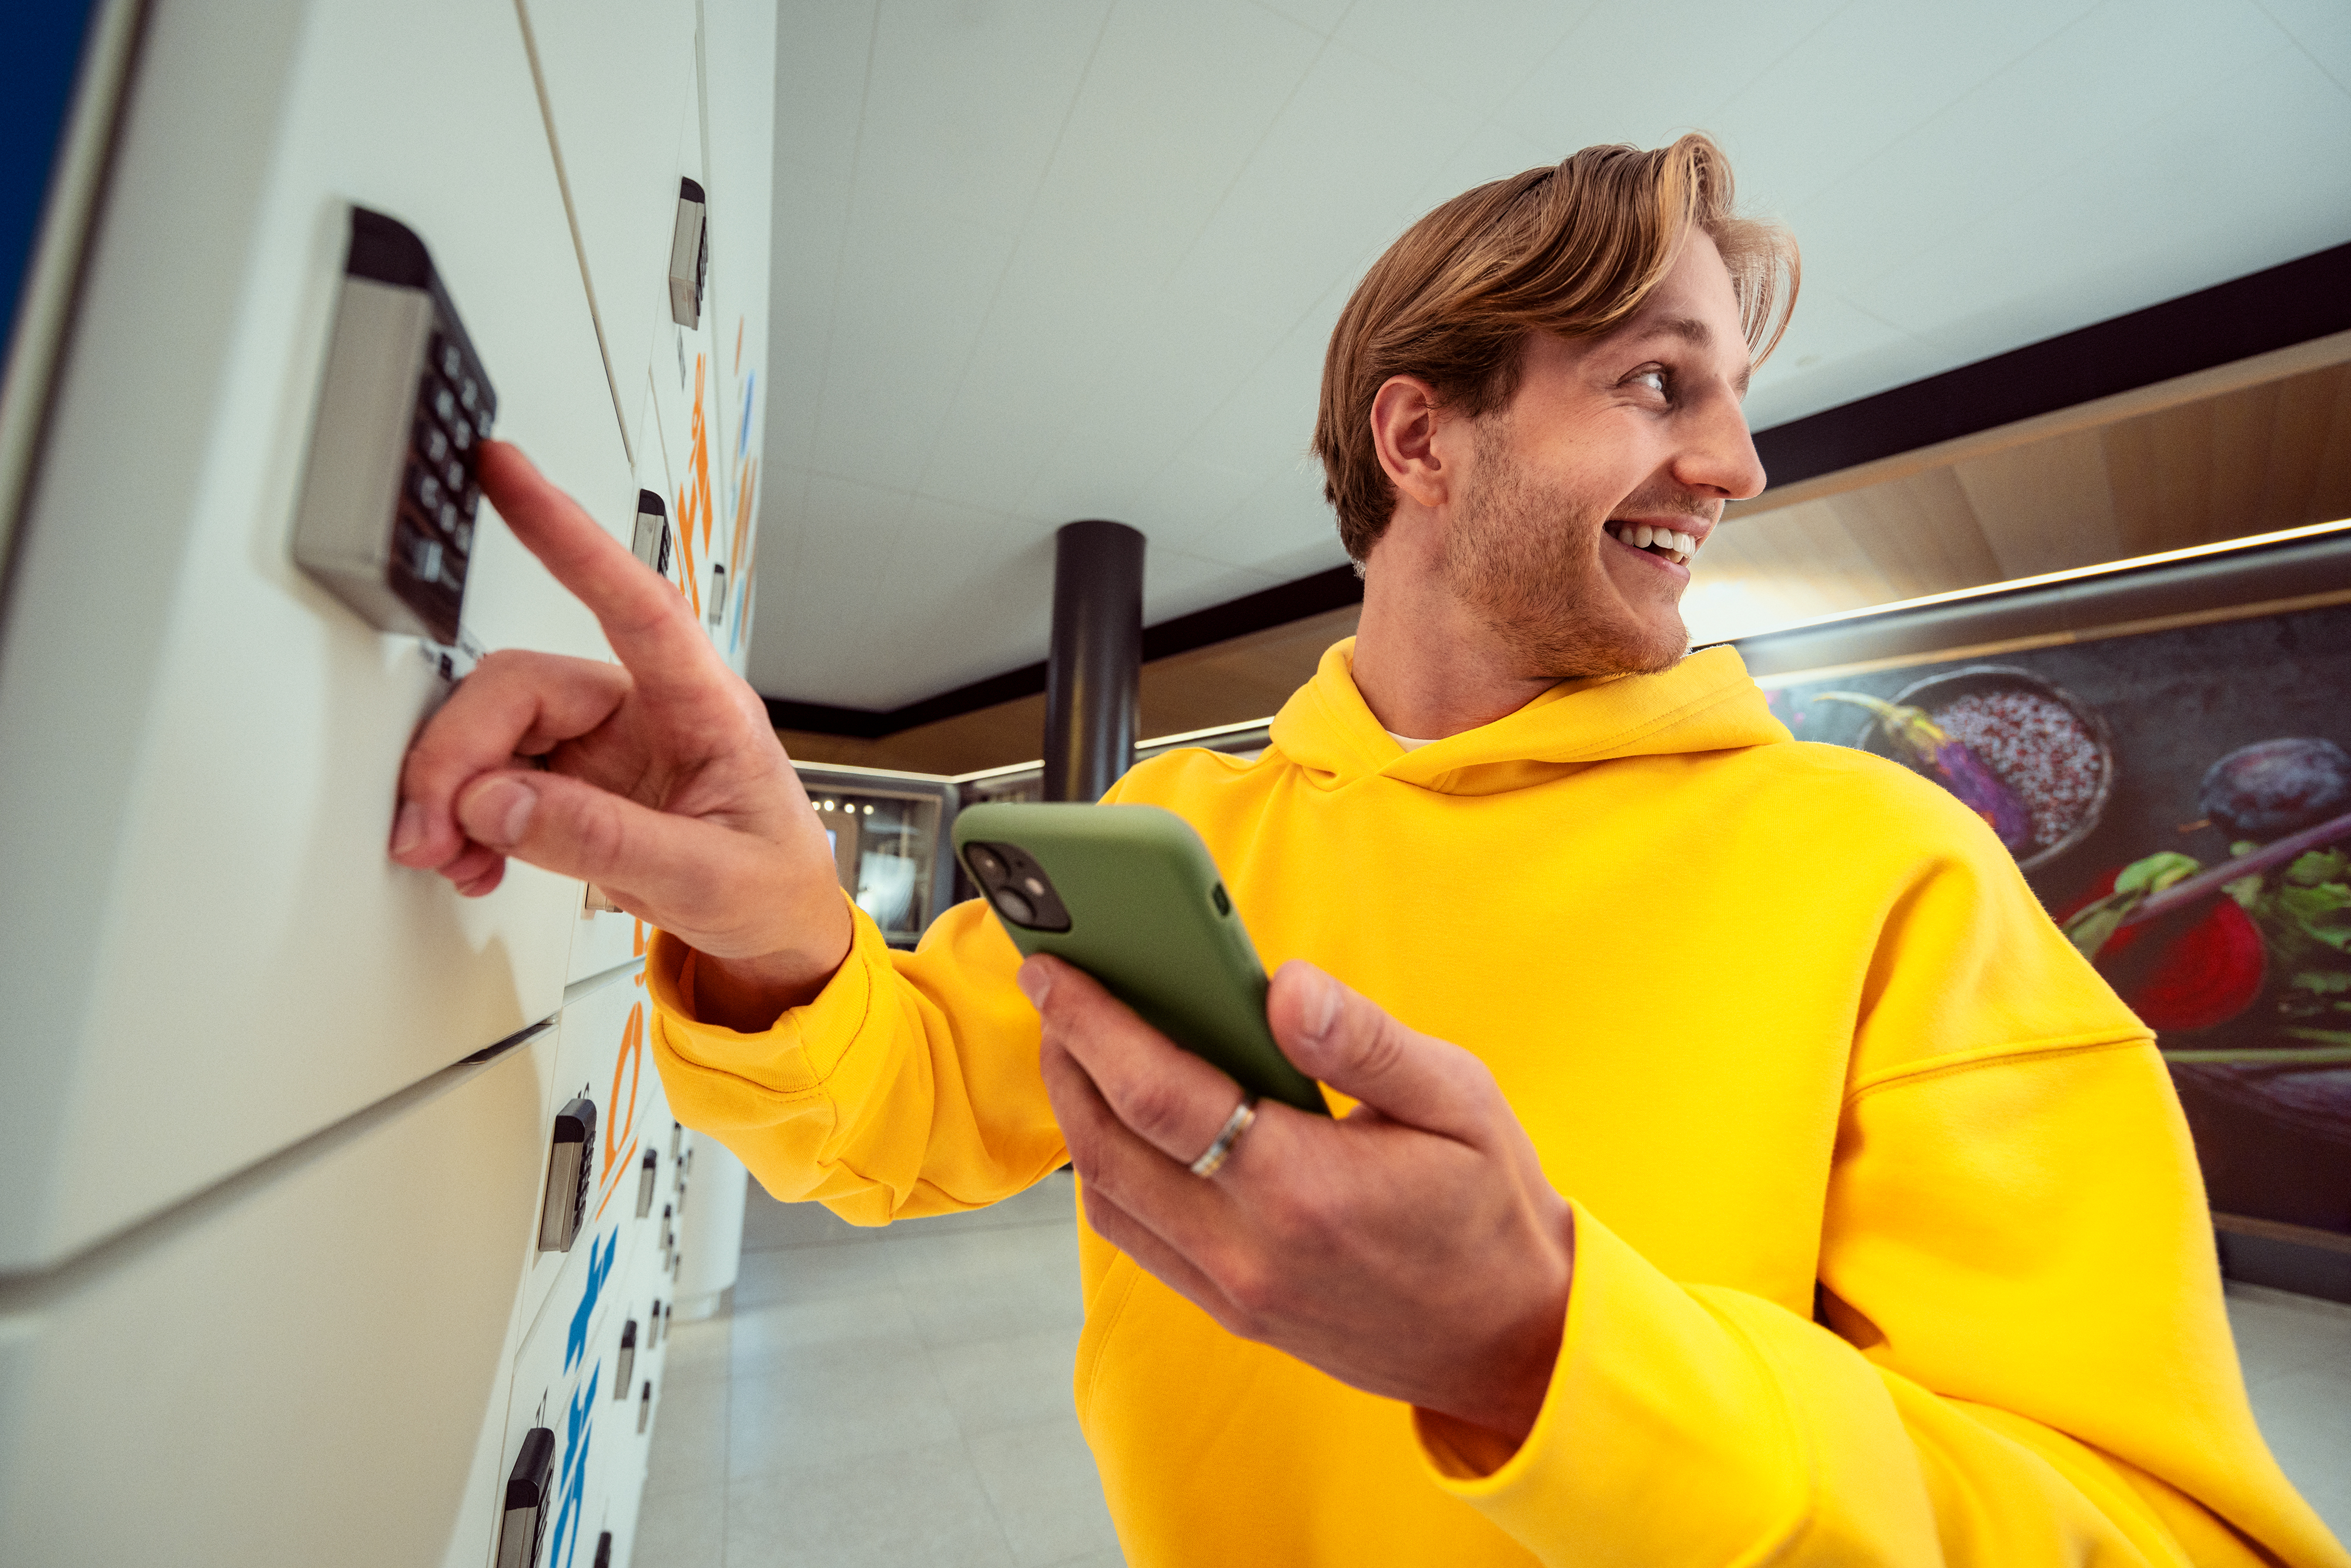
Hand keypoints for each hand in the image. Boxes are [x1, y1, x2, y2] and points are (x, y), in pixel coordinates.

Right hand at [389, 441, 847, 1025]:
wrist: (776, 929)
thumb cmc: (771, 884)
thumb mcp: (708, 878)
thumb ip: (605, 841)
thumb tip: (498, 803)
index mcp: (703, 707)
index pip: (633, 601)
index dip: (567, 533)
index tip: (506, 471)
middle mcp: (644, 708)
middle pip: (519, 689)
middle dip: (458, 755)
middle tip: (432, 829)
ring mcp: (602, 742)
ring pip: (493, 730)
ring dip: (454, 794)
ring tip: (455, 857)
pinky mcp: (570, 779)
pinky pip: (491, 777)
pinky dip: (467, 820)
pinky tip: (475, 858)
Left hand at [1024, 954, 1573, 1450]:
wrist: (1511, 1341)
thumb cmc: (1491, 1208)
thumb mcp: (1458, 1100)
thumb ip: (1363, 1039)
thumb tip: (1283, 984)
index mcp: (1303, 1186)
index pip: (1157, 1093)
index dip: (1093, 1021)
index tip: (1054, 969)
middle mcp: (1249, 1248)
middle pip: (1106, 1144)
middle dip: (1066, 1058)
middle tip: (1053, 991)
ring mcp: (1233, 1289)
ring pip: (1106, 1196)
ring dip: (1077, 1116)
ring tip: (1079, 1044)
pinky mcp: (1231, 1310)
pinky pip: (1135, 1237)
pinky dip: (1108, 1171)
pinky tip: (1122, 1119)